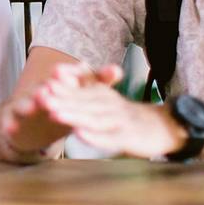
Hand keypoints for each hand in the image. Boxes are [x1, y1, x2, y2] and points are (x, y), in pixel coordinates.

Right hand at [0, 62, 123, 155]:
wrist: (27, 123)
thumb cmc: (61, 107)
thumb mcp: (79, 97)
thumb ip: (97, 83)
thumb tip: (119, 70)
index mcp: (57, 84)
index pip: (66, 75)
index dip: (72, 72)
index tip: (81, 68)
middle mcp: (40, 90)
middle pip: (45, 87)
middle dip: (50, 87)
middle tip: (54, 85)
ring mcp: (24, 104)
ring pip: (26, 102)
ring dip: (30, 103)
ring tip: (35, 104)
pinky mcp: (11, 119)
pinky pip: (9, 121)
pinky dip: (10, 124)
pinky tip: (12, 128)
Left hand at [40, 81, 185, 159]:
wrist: (163, 127)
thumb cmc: (127, 115)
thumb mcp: (108, 99)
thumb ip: (91, 86)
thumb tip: (75, 66)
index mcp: (104, 95)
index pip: (81, 89)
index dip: (63, 85)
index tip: (45, 80)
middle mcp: (111, 105)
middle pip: (84, 102)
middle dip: (61, 99)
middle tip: (41, 96)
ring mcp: (119, 121)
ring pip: (94, 118)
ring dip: (74, 116)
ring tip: (54, 114)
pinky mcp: (127, 138)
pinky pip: (109, 138)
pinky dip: (95, 137)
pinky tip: (79, 135)